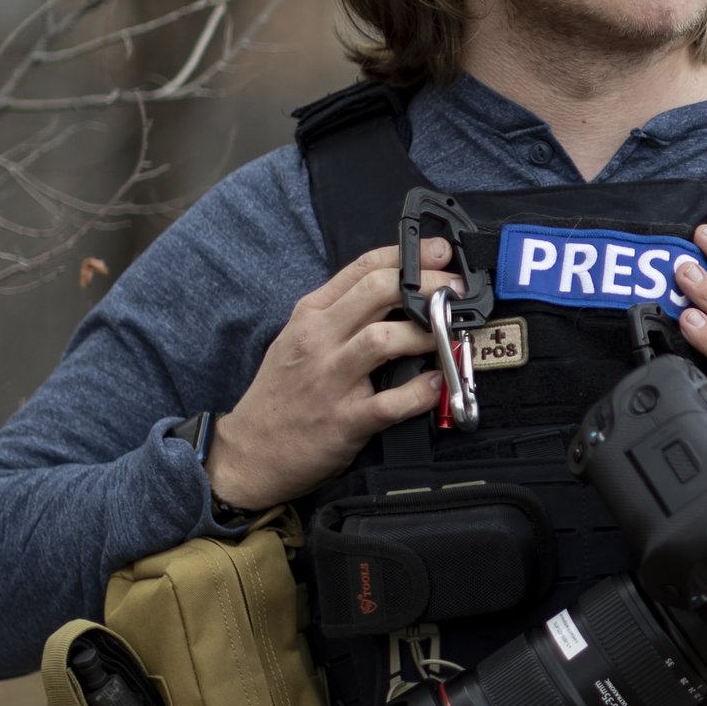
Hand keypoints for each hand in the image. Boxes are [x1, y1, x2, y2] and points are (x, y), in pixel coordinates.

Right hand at [206, 238, 461, 508]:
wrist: (250, 452)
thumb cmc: (283, 393)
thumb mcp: (298, 339)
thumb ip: (341, 313)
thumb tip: (398, 292)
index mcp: (311, 314)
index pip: (363, 267)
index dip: (408, 254)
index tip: (440, 252)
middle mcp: (319, 340)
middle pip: (378, 292)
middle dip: (427, 286)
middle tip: (456, 291)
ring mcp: (331, 380)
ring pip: (385, 339)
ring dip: (428, 334)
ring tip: (451, 336)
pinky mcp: (345, 420)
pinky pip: (393, 401)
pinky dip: (423, 391)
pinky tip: (438, 383)